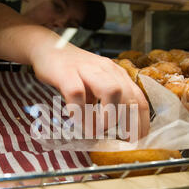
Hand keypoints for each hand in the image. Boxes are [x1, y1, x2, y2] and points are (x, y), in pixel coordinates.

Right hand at [30, 42, 149, 139]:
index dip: (142, 122)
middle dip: (130, 123)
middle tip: (124, 141)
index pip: (139, 98)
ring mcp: (87, 70)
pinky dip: (80, 112)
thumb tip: (113, 131)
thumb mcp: (95, 86)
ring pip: (111, 91)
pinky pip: (77, 94)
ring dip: (108, 116)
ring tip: (99, 131)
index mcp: (117, 74)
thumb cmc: (73, 70)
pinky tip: (77, 122)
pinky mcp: (66, 73)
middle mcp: (106, 70)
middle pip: (129, 96)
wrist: (47, 47)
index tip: (140, 140)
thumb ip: (105, 103)